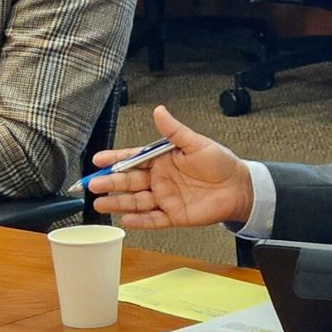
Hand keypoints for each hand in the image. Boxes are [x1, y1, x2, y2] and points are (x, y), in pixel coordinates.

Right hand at [90, 105, 253, 228]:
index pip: (133, 159)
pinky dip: (139, 221)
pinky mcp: (174, 215)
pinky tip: (124, 220)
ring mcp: (165, 198)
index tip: (99, 160)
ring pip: (136, 201)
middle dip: (110, 183)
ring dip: (118, 202)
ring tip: (100, 203)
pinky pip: (153, 219)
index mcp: (162, 160)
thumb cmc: (220, 163)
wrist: (239, 187)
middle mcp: (159, 179)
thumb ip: (174, 131)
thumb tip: (159, 111)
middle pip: (130, 182)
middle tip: (93, 184)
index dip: (115, 159)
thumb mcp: (196, 143)